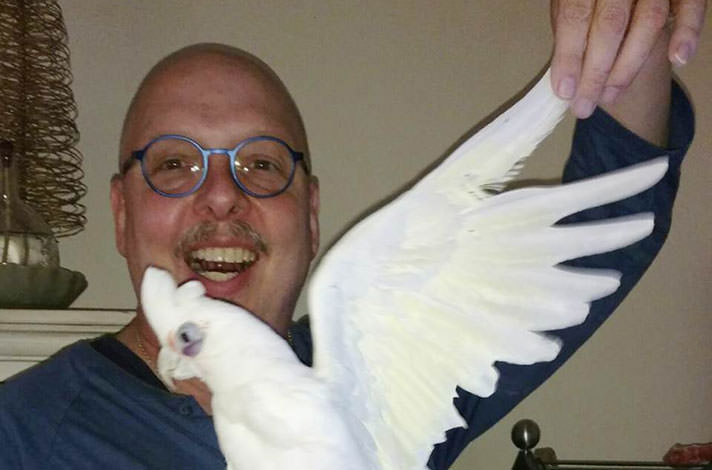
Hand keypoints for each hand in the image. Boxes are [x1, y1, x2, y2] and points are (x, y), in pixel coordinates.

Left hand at [550, 0, 706, 117]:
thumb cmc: (592, 0)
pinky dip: (687, 31)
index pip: (575, 16)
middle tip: (584, 106)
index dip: (569, 55)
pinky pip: (691, 5)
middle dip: (596, 72)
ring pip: (649, 21)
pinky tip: (678, 59)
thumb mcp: (570, 5)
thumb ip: (569, 31)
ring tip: (610, 96)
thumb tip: (564, 77)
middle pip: (610, 24)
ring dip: (629, 66)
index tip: (564, 91)